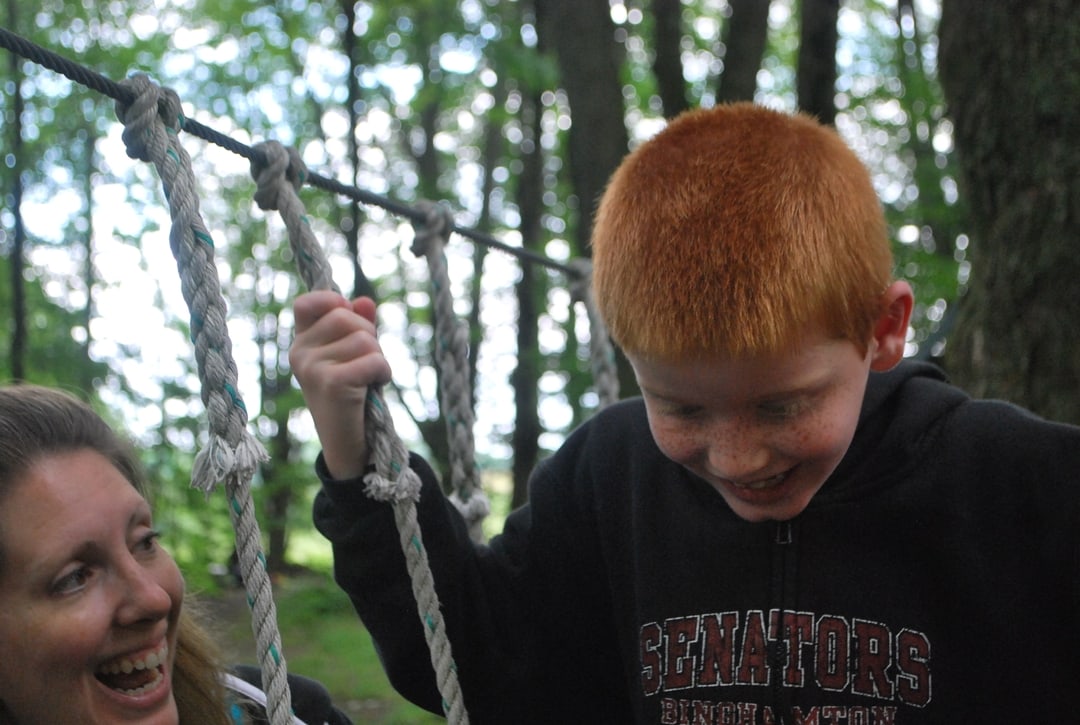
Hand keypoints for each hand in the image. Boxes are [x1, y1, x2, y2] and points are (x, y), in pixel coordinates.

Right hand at [290, 290, 392, 479]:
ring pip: (364, 339)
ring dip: (378, 358)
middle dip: (369, 336)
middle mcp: (299, 353)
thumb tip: (364, 301)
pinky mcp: (331, 383)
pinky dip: (383, 373)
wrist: (347, 444)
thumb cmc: (352, 395)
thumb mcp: (352, 355)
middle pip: (346, 316)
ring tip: (368, 379)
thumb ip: (358, 325)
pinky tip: (373, 387)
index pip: (308, 302)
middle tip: (366, 363)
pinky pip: (373, 360)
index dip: (334, 302)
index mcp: (301, 343)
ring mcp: (312, 368)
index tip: (352, 320)